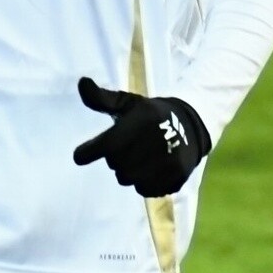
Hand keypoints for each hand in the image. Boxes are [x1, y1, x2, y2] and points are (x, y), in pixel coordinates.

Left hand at [72, 76, 210, 196]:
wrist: (190, 124)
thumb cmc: (151, 114)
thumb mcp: (127, 103)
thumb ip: (102, 98)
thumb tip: (82, 82)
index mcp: (138, 122)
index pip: (104, 146)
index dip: (88, 152)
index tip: (81, 154)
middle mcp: (152, 143)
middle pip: (114, 165)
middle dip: (116, 158)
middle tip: (127, 147)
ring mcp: (166, 161)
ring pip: (129, 179)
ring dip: (129, 171)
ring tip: (140, 157)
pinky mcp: (175, 176)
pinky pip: (146, 190)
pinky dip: (145, 182)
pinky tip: (151, 168)